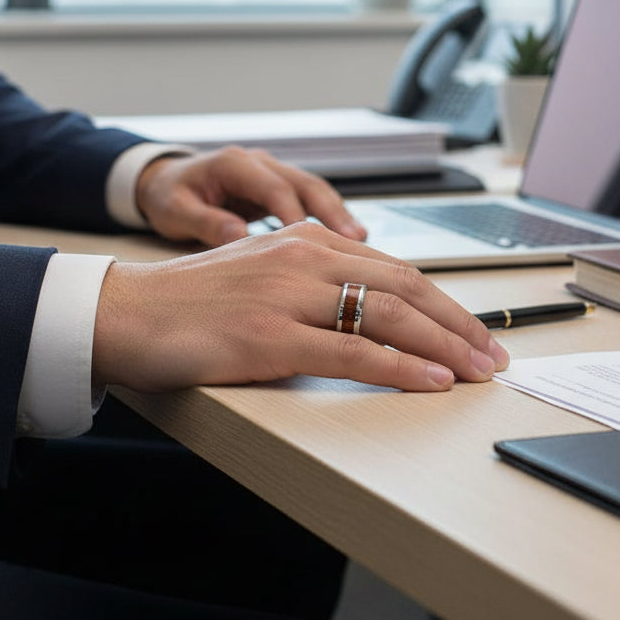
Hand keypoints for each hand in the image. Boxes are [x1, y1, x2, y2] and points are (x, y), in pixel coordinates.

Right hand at [93, 221, 510, 392]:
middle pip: (404, 287)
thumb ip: (314, 281)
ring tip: (478, 371)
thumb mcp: (264, 274)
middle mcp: (304, 257)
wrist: (126, 311)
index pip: (395, 267)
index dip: (444, 301)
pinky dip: (399, 367)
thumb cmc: (194, 300)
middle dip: (458, 323)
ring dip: (444, 346)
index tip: (473, 329)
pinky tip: (430, 380)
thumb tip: (369, 313)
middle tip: (492, 354)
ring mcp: (288, 295)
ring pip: (388, 316)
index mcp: (306, 238)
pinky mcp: (270, 336)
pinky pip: (352, 352)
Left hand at [134, 146, 366, 245]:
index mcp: (234, 163)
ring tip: (363, 244)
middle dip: (333, 211)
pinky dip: (330, 220)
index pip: (273, 187)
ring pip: (315, 190)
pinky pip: (311, 201)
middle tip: (357, 241)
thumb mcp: (175, 211)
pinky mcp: (279, 187)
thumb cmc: (169, 197)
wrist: (166, 181)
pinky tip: (349, 243)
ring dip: (338, 215)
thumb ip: (206, 222)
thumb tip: (239, 237)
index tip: (314, 246)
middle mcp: (260, 162)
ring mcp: (272, 172)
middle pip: (305, 183)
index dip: (295, 215)